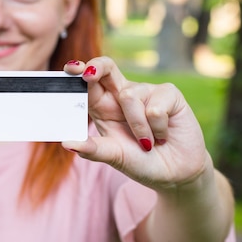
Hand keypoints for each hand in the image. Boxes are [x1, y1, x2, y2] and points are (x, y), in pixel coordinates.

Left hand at [63, 57, 209, 190]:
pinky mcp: (170, 94)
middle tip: (89, 74)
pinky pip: (155, 107)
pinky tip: (163, 135)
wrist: (175, 174)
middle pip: (107, 68)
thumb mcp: (113, 157)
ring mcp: (147, 92)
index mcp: (104, 106)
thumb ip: (92, 149)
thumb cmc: (140, 162)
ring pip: (130, 97)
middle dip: (97, 67)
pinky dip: (157, 129)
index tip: (70, 70)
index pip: (88, 83)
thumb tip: (66, 143)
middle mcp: (124, 95)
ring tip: (147, 142)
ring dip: (138, 128)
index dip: (78, 73)